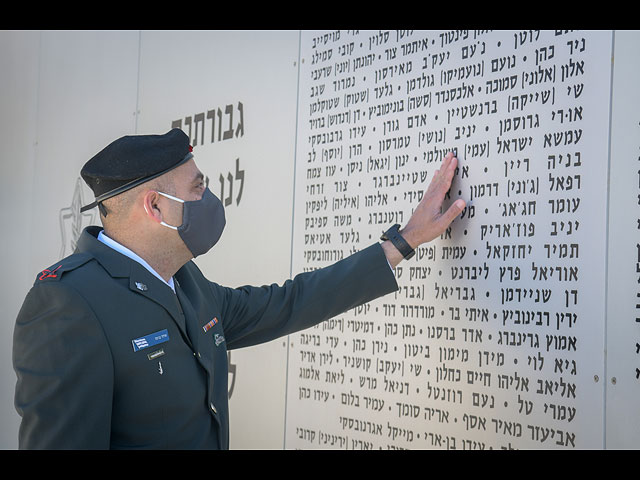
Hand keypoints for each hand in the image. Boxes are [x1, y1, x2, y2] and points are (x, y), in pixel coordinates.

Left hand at [381, 152, 465, 266]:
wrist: (410, 235)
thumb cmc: (425, 231)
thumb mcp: (441, 224)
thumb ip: (452, 213)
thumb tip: (462, 202)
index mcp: (434, 200)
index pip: (444, 182)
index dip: (450, 170)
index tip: (455, 160)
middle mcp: (430, 196)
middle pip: (439, 177)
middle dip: (446, 165)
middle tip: (450, 154)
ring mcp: (427, 198)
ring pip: (435, 180)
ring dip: (441, 169)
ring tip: (445, 160)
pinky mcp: (425, 201)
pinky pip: (432, 185)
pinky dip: (435, 177)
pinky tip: (435, 174)